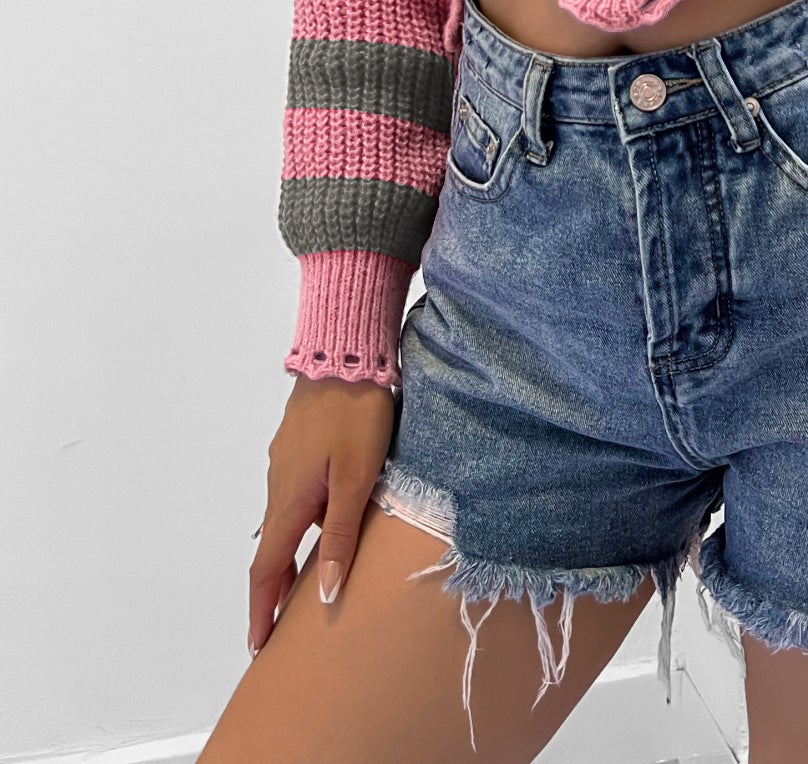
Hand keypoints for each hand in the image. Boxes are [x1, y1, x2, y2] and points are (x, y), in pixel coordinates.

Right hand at [248, 373, 394, 658]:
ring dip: (292, 552)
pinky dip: (305, 519)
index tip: (259, 644)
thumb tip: (322, 592)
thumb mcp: (356, 479)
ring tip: (311, 579)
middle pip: (272, 547)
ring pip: (287, 518)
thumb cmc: (356, 414)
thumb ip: (339, 535)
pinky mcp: (299, 445)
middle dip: (274, 588)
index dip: (263, 609)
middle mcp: (279, 485)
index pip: (267, 568)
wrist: (346, 354)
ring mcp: (287, 463)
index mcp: (289, 500)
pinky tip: (330, 517)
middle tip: (281, 624)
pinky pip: (297, 493)